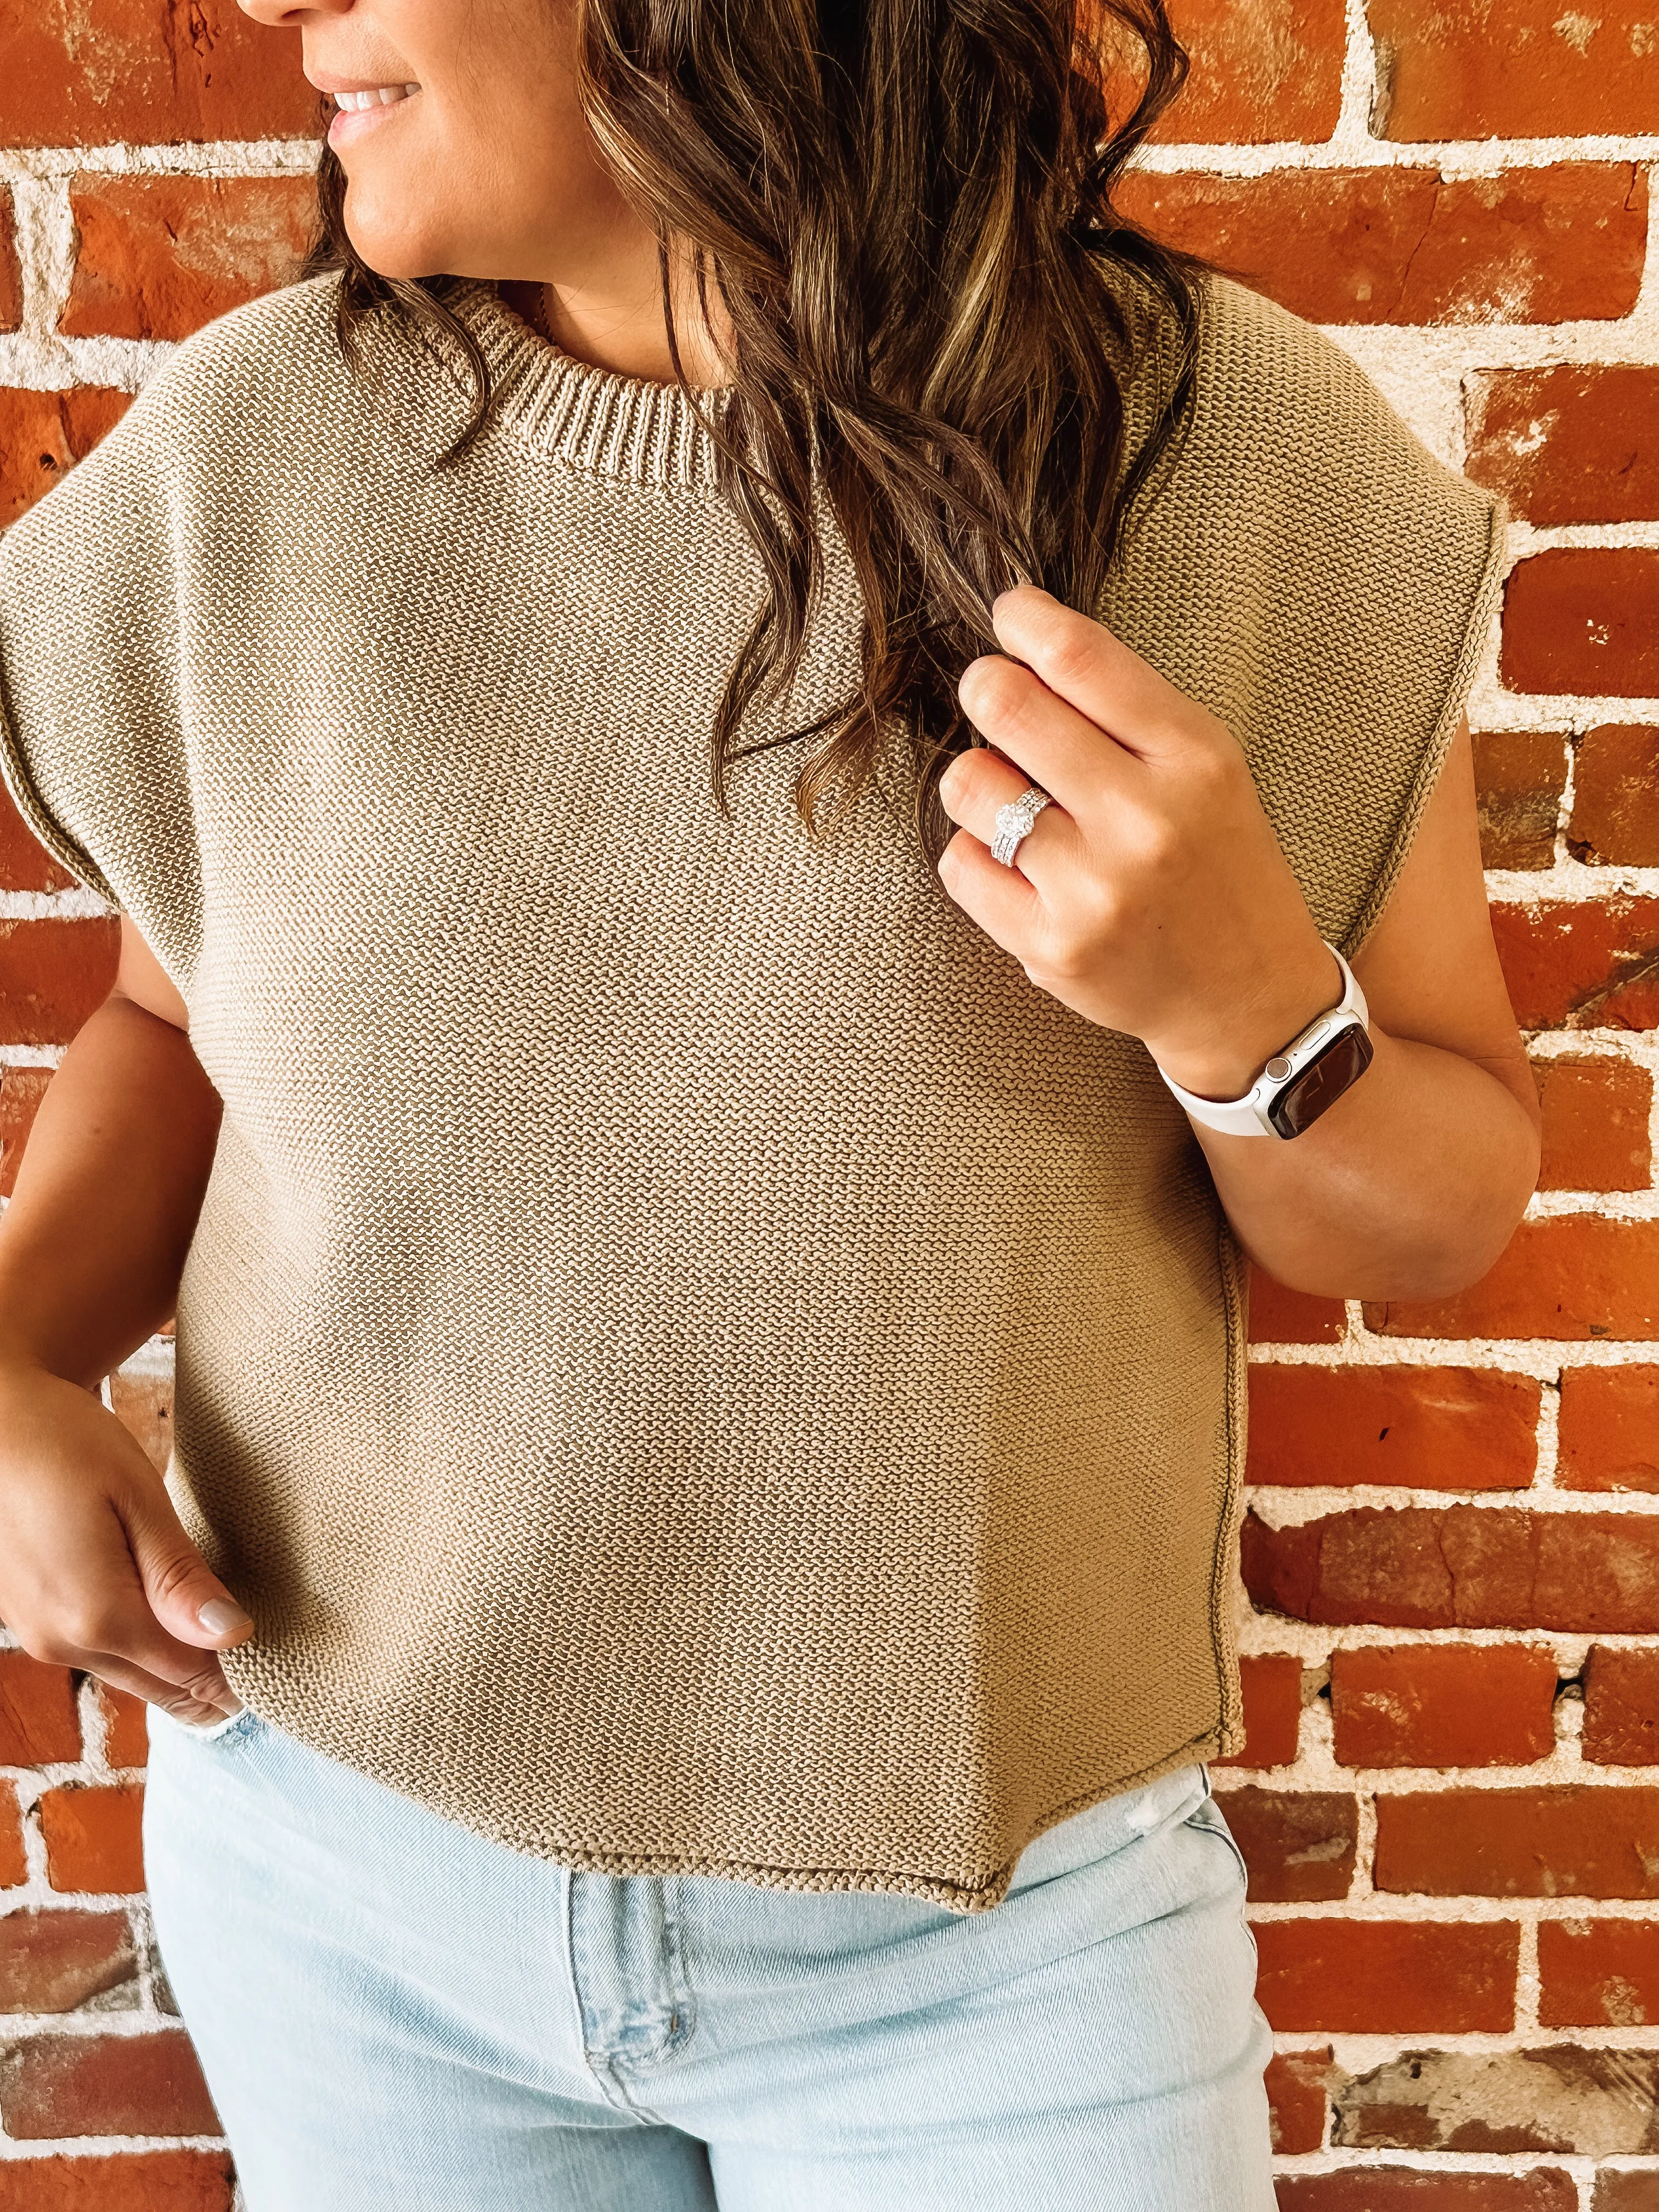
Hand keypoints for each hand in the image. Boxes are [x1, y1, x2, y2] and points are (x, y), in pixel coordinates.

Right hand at [0, 1362, 252, 1727]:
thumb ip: (179, 1576)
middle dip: (215, 1674)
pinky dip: (145, 1642)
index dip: (241, 1670)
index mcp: (96, 1617)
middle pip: (163, 1686)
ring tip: (226, 1620)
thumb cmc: (65, 1443)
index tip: (286, 1654)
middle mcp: (64, 1644)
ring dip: (180, 1659)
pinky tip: (172, 1608)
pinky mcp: (35, 1621)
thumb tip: (233, 1635)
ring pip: (134, 1674)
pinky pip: (105, 1652)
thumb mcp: (136, 1498)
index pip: (190, 1675)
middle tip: (271, 1641)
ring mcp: (43, 1637)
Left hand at [937, 586, 1340, 1102]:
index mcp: (1193, 759)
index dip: (1023, 618)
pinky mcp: (1051, 946)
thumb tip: (1020, 643)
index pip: (1079, 656)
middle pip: (1006, 707)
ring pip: (969, 785)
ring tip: (1021, 804)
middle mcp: (1143, 820)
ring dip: (980, 784)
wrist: (1247, 996)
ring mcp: (1093, 889)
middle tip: (994, 698)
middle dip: (986, 689)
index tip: (1009, 615)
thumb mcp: (1206, 769)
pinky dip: (978, 856)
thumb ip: (1124, 709)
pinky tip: (1023, 868)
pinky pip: (961, 864)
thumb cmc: (1217, 864)